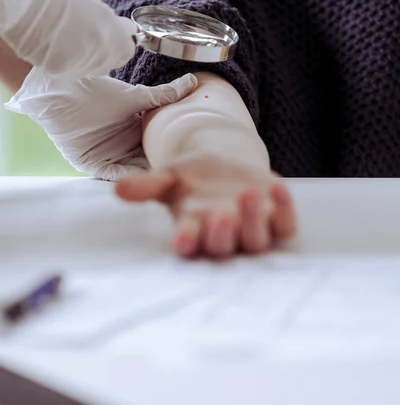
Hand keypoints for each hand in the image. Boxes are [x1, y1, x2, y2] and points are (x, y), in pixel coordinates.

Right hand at [0, 0, 136, 77]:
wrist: (29, 2)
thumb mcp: (96, 7)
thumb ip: (111, 24)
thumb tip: (126, 30)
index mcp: (115, 36)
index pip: (126, 53)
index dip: (118, 47)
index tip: (111, 42)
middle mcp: (103, 54)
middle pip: (108, 64)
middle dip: (100, 54)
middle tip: (84, 39)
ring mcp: (83, 65)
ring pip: (88, 69)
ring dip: (82, 60)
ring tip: (66, 40)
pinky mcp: (62, 72)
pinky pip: (68, 71)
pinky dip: (63, 62)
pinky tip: (53, 46)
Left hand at [5, 69, 197, 180]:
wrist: (62, 90)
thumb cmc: (94, 90)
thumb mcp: (135, 96)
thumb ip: (164, 95)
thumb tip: (192, 80)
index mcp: (135, 130)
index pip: (158, 145)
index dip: (172, 150)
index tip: (191, 155)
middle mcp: (124, 145)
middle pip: (148, 161)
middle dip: (163, 167)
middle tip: (183, 175)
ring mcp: (108, 155)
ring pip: (133, 170)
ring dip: (147, 176)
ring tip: (166, 180)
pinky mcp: (91, 163)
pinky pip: (112, 174)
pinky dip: (127, 177)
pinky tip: (142, 179)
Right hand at [116, 155, 295, 257]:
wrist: (224, 171)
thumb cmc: (191, 181)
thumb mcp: (168, 178)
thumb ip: (146, 185)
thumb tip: (117, 189)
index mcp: (193, 229)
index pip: (189, 244)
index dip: (187, 242)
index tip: (182, 238)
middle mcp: (223, 235)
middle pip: (224, 246)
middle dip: (222, 234)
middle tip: (219, 215)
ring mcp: (252, 229)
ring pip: (256, 240)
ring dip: (253, 220)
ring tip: (247, 194)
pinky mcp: (277, 219)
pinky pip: (285, 224)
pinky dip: (285, 209)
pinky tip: (278, 187)